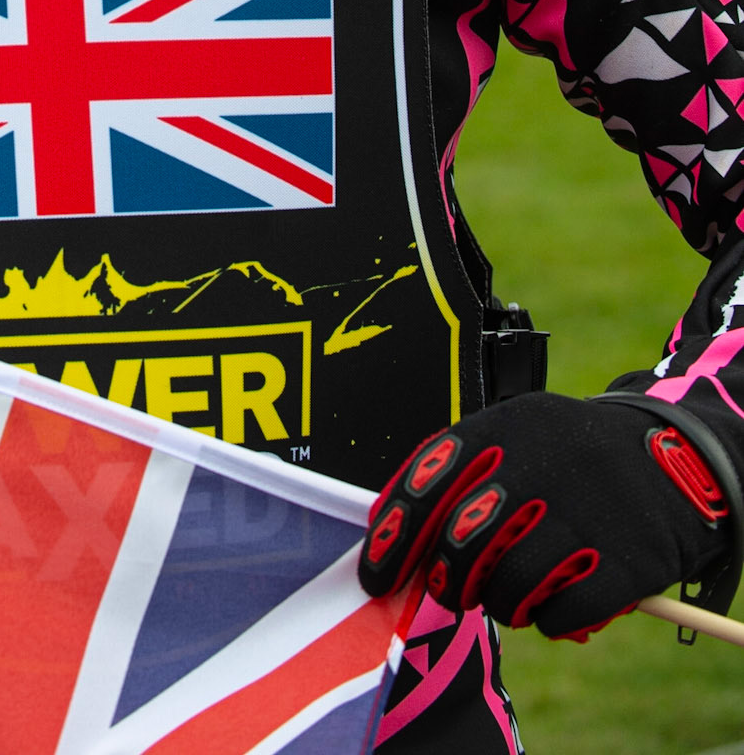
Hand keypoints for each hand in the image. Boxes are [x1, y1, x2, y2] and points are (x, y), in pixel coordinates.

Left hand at [358, 393, 728, 640]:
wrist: (671, 457)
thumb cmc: (568, 455)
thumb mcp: (516, 435)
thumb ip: (460, 475)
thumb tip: (392, 536)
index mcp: (504, 429)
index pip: (427, 481)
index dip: (393, 535)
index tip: (375, 575)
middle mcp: (539, 467)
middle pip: (462, 544)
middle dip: (445, 581)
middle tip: (449, 591)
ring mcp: (584, 514)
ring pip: (507, 587)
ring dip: (499, 603)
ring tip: (510, 591)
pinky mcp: (624, 561)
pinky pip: (560, 615)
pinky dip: (549, 619)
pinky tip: (556, 599)